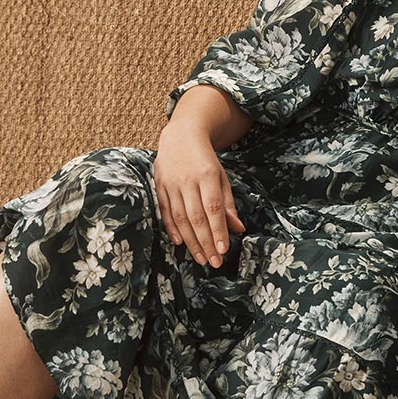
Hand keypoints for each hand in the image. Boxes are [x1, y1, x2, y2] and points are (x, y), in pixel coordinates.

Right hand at [154, 127, 245, 267]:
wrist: (180, 136)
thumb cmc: (205, 161)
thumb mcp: (221, 178)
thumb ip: (228, 204)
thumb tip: (238, 229)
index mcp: (207, 176)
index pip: (213, 208)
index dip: (218, 230)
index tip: (223, 250)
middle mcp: (187, 180)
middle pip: (196, 217)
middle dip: (205, 242)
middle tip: (214, 262)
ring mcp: (170, 184)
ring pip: (180, 217)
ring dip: (190, 241)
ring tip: (201, 258)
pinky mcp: (159, 186)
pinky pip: (164, 211)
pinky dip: (172, 229)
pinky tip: (180, 243)